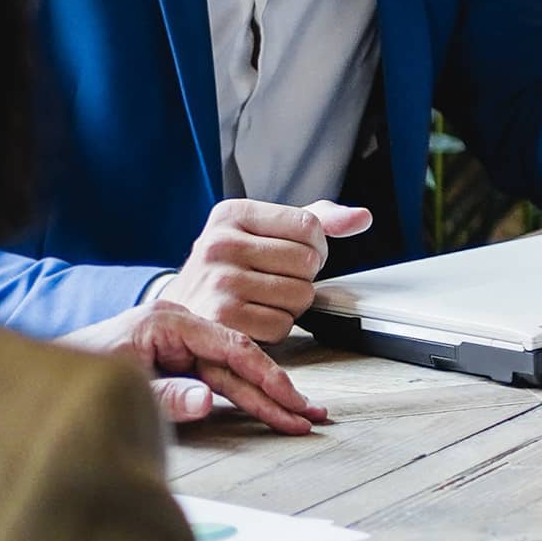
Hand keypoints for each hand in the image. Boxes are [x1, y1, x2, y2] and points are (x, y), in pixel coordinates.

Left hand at [65, 299, 328, 434]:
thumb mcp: (119, 382)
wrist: (36, 377)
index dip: (266, 375)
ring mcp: (178, 349)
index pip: (231, 346)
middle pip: (238, 363)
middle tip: (308, 415)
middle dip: (275, 392)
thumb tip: (206, 401)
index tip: (290, 399)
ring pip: (230, 377)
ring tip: (297, 418)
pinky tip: (267, 410)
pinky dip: (241, 399)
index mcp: (167, 321)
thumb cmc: (74, 369)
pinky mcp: (175, 367)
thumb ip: (163, 394)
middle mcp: (179, 332)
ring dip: (264, 399)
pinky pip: (215, 384)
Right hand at [163, 198, 370, 342]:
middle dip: (303, 276)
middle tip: (273, 279)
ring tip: (261, 298)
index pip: (309, 225)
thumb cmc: (230, 267)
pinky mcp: (221, 318)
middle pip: (309, 261)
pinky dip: (277, 327)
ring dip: (292, 304)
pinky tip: (253, 318)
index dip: (316, 245)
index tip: (294, 253)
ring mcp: (218, 281)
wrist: (179, 310)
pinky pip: (283, 325)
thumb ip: (318, 218)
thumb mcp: (264, 230)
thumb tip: (362, 217)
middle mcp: (219, 244)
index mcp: (232, 213)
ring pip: (302, 295)